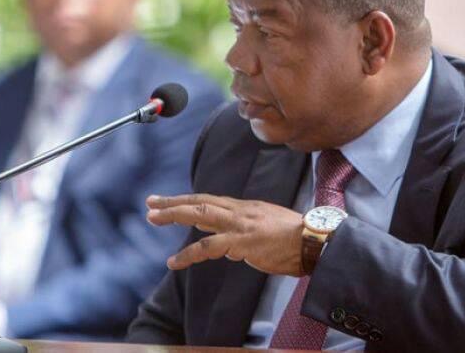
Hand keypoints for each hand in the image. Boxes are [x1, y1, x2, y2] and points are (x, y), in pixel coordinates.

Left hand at [146, 194, 303, 275]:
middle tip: (151, 202)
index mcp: (247, 208)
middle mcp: (241, 211)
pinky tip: (173, 262)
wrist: (314, 240)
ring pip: (201, 214)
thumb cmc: (296, 239)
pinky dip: (188, 254)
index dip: (189, 201)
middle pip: (201, 201)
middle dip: (174, 202)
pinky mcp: (242, 241)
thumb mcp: (266, 228)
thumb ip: (243, 232)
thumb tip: (224, 244)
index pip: (212, 201)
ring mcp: (240, 225)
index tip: (169, 202)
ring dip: (174, 215)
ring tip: (151, 217)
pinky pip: (208, 247)